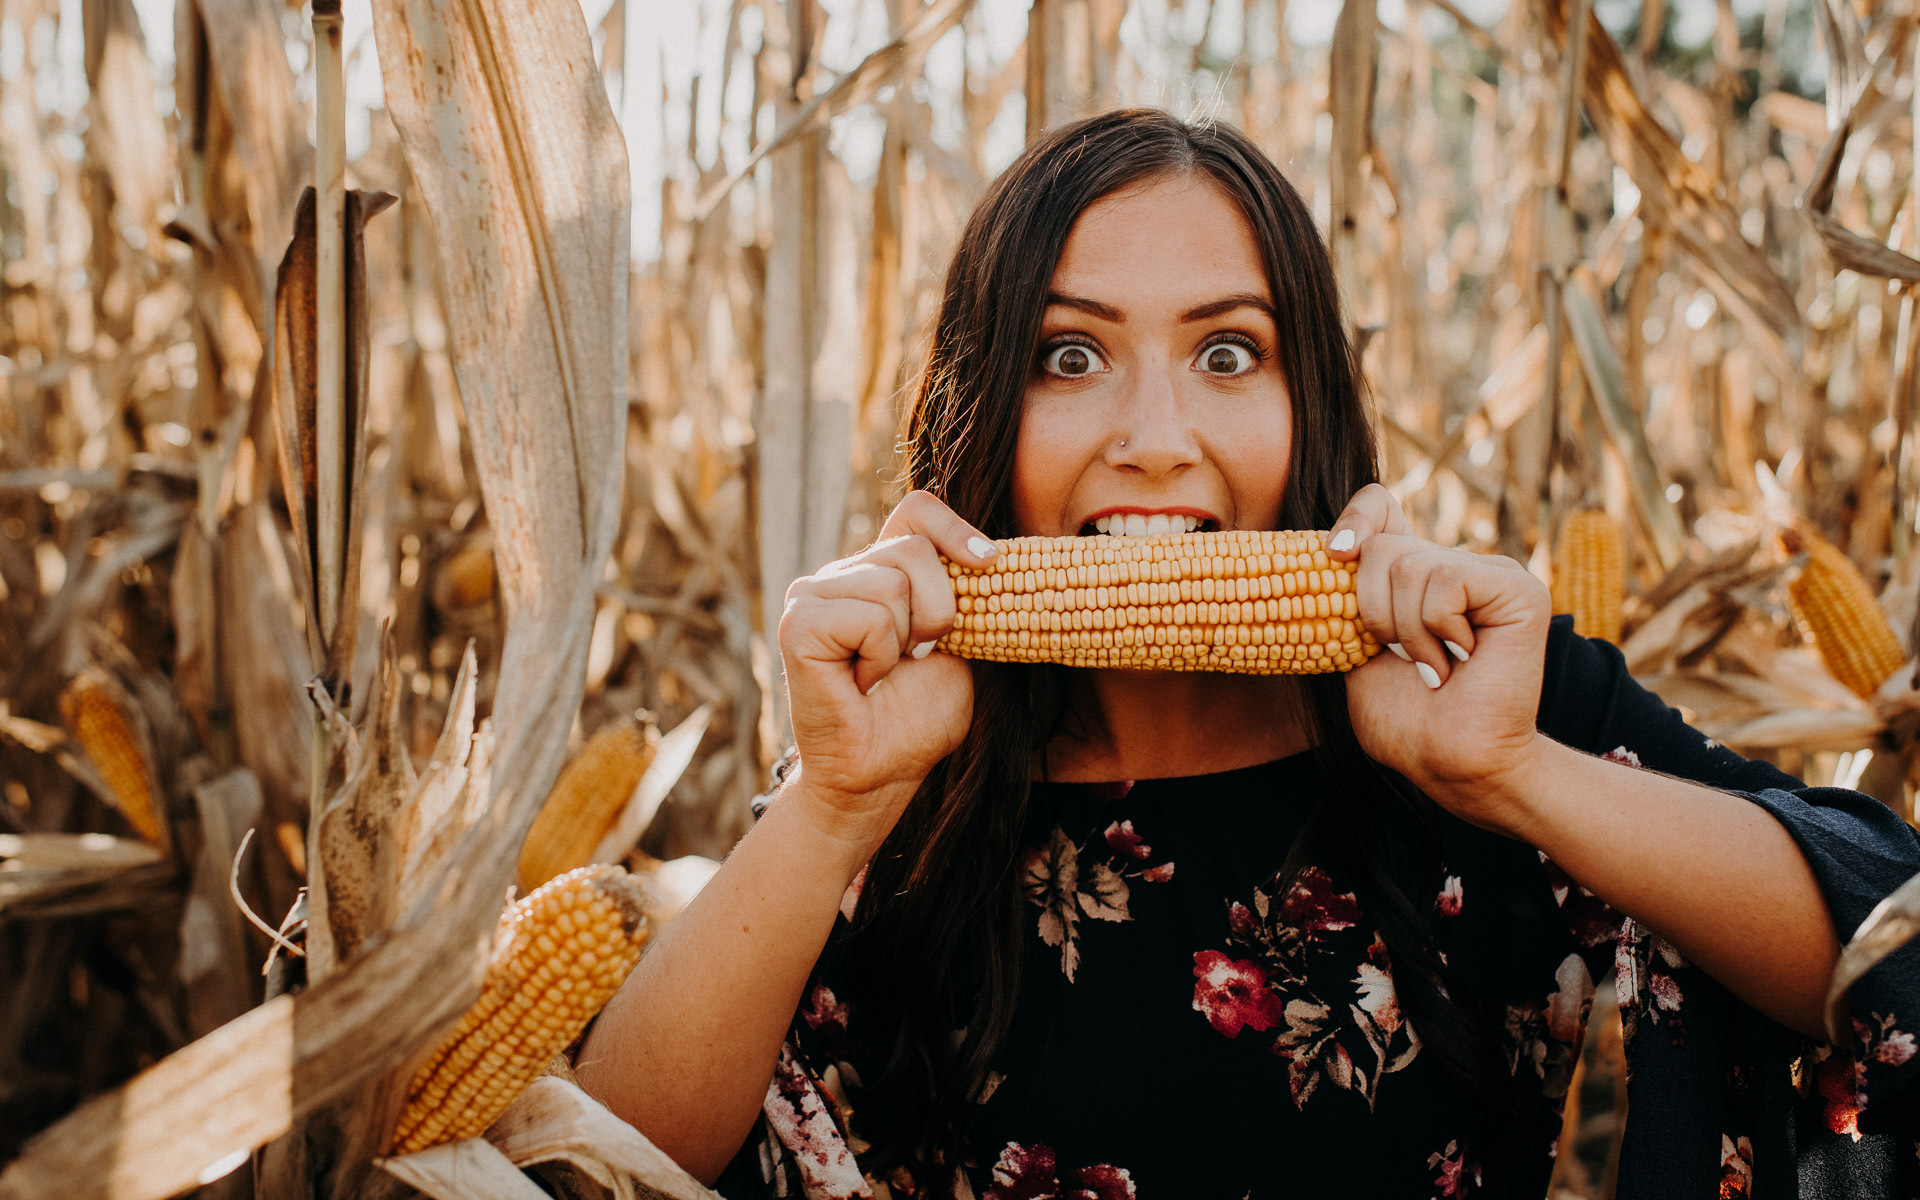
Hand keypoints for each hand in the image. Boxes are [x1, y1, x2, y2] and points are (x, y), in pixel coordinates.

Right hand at [777, 491, 998, 848]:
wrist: (880, 774)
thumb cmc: (917, 719)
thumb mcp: (961, 647)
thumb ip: (967, 597)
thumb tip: (998, 553)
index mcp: (881, 572)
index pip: (917, 510)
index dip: (955, 528)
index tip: (988, 564)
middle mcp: (843, 574)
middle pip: (914, 548)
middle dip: (938, 612)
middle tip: (911, 659)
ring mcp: (813, 594)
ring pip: (893, 581)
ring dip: (905, 641)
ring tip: (880, 675)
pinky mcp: (798, 622)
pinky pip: (869, 616)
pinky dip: (879, 657)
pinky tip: (859, 683)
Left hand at [1326, 485, 1553, 830]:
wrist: (1454, 765)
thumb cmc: (1408, 723)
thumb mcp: (1355, 652)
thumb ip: (1344, 601)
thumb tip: (1326, 553)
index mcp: (1419, 577)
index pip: (1380, 506)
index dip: (1355, 519)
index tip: (1334, 555)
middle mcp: (1458, 565)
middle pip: (1383, 544)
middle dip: (1372, 612)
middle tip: (1405, 658)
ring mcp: (1493, 573)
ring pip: (1409, 564)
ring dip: (1406, 631)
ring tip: (1435, 667)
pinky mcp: (1518, 589)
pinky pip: (1445, 581)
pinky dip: (1436, 629)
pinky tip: (1461, 660)